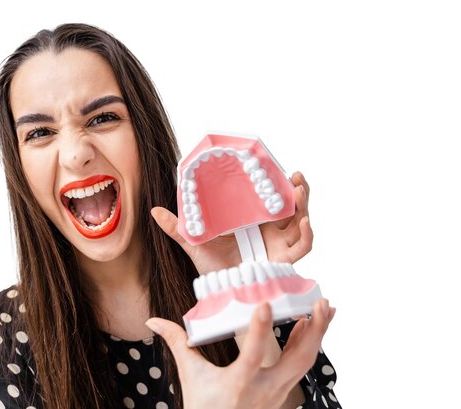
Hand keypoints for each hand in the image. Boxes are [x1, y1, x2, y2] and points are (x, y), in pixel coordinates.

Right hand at [145, 299, 334, 408]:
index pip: (252, 354)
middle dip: (315, 331)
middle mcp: (264, 389)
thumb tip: (153, 322)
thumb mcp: (190, 375)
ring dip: (318, 334)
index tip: (265, 305)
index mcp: (238, 383)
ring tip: (325, 308)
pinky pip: (302, 367)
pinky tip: (311, 327)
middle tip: (320, 302)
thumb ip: (177, 343)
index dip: (259, 329)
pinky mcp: (284, 393)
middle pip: (298, 360)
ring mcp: (279, 393)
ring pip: (306, 362)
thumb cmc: (204, 407)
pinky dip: (309, 345)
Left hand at [151, 171, 312, 273]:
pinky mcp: (285, 260)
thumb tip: (154, 210)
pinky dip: (307, 234)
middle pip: (291, 206)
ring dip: (304, 204)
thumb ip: (177, 227)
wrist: (220, 294)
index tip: (277, 166)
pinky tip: (305, 222)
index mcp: (254, 221)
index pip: (270, 197)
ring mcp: (279, 244)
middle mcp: (270, 230)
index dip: (277, 182)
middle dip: (297, 189)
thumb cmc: (212, 268)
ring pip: (300, 220)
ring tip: (300, 190)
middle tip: (295, 176)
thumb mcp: (194, 243)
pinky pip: (302, 246)